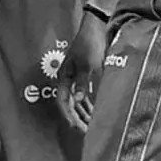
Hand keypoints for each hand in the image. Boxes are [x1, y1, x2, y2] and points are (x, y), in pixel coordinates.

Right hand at [56, 9, 105, 133]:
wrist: (96, 28)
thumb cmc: (89, 44)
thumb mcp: (87, 64)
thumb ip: (83, 82)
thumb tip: (79, 99)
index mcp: (65, 76)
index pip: (63, 101)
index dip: (68, 115)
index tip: (75, 127)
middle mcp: (69, 80)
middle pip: (71, 105)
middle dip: (78, 119)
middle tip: (87, 132)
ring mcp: (78, 79)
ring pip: (79, 102)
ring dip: (84, 114)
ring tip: (92, 128)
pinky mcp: (87, 78)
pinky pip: (87, 97)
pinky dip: (90, 106)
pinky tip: (97, 115)